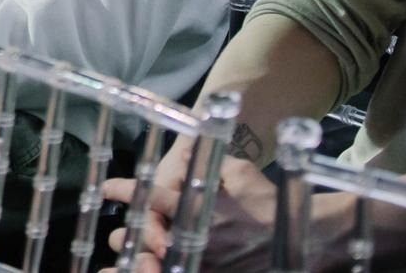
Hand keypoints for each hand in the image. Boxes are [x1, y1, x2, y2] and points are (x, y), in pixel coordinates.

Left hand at [103, 153, 278, 272]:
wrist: (299, 237)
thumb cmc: (265, 200)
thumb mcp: (238, 171)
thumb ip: (207, 159)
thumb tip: (186, 146)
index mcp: (196, 209)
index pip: (150, 199)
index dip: (123, 191)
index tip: (105, 189)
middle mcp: (194, 239)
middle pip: (144, 241)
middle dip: (129, 237)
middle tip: (121, 234)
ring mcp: (204, 262)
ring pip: (156, 265)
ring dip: (139, 262)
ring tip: (125, 262)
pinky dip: (161, 271)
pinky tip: (153, 270)